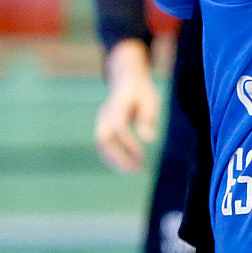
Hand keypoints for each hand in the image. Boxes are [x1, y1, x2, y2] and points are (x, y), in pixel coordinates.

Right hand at [94, 39, 159, 171]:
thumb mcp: (150, 100)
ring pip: (101, 145)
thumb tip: (149, 140)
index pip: (119, 127)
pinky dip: (112, 157)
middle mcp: (105, 114)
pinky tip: (126, 166)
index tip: (142, 155)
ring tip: (132, 171)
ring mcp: (101, 121)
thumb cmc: (142, 92)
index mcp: (118, 105)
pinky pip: (103, 145)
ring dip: (114, 160)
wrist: (126, 81)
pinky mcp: (102, 127)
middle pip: (105, 139)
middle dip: (118, 157)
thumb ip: (148, 118)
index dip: (129, 143)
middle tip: (136, 169)